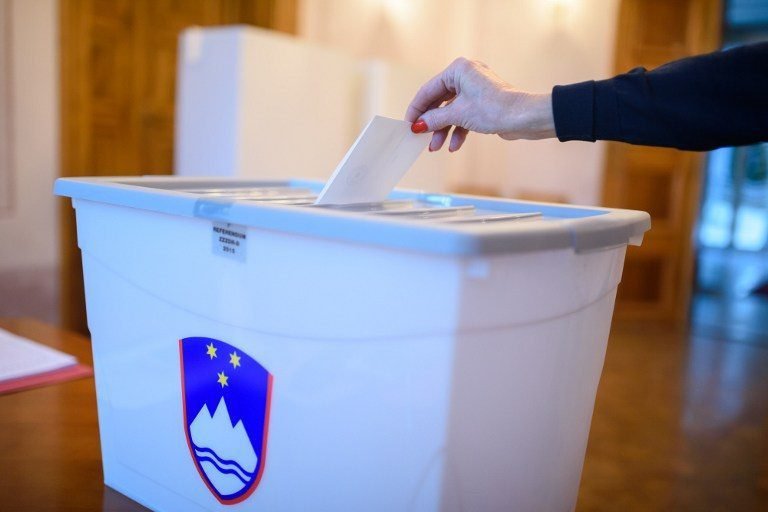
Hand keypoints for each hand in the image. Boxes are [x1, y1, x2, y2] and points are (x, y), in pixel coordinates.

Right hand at [405, 57, 555, 151]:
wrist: (524, 118)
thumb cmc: (494, 108)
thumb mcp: (458, 114)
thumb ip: (435, 119)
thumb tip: (418, 125)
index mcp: (458, 70)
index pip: (429, 90)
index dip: (416, 109)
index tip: (408, 124)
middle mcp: (466, 76)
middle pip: (439, 102)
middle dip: (431, 123)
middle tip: (420, 137)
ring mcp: (475, 90)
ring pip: (451, 112)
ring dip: (443, 130)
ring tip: (436, 147)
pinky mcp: (482, 104)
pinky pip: (463, 117)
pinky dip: (458, 131)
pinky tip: (454, 146)